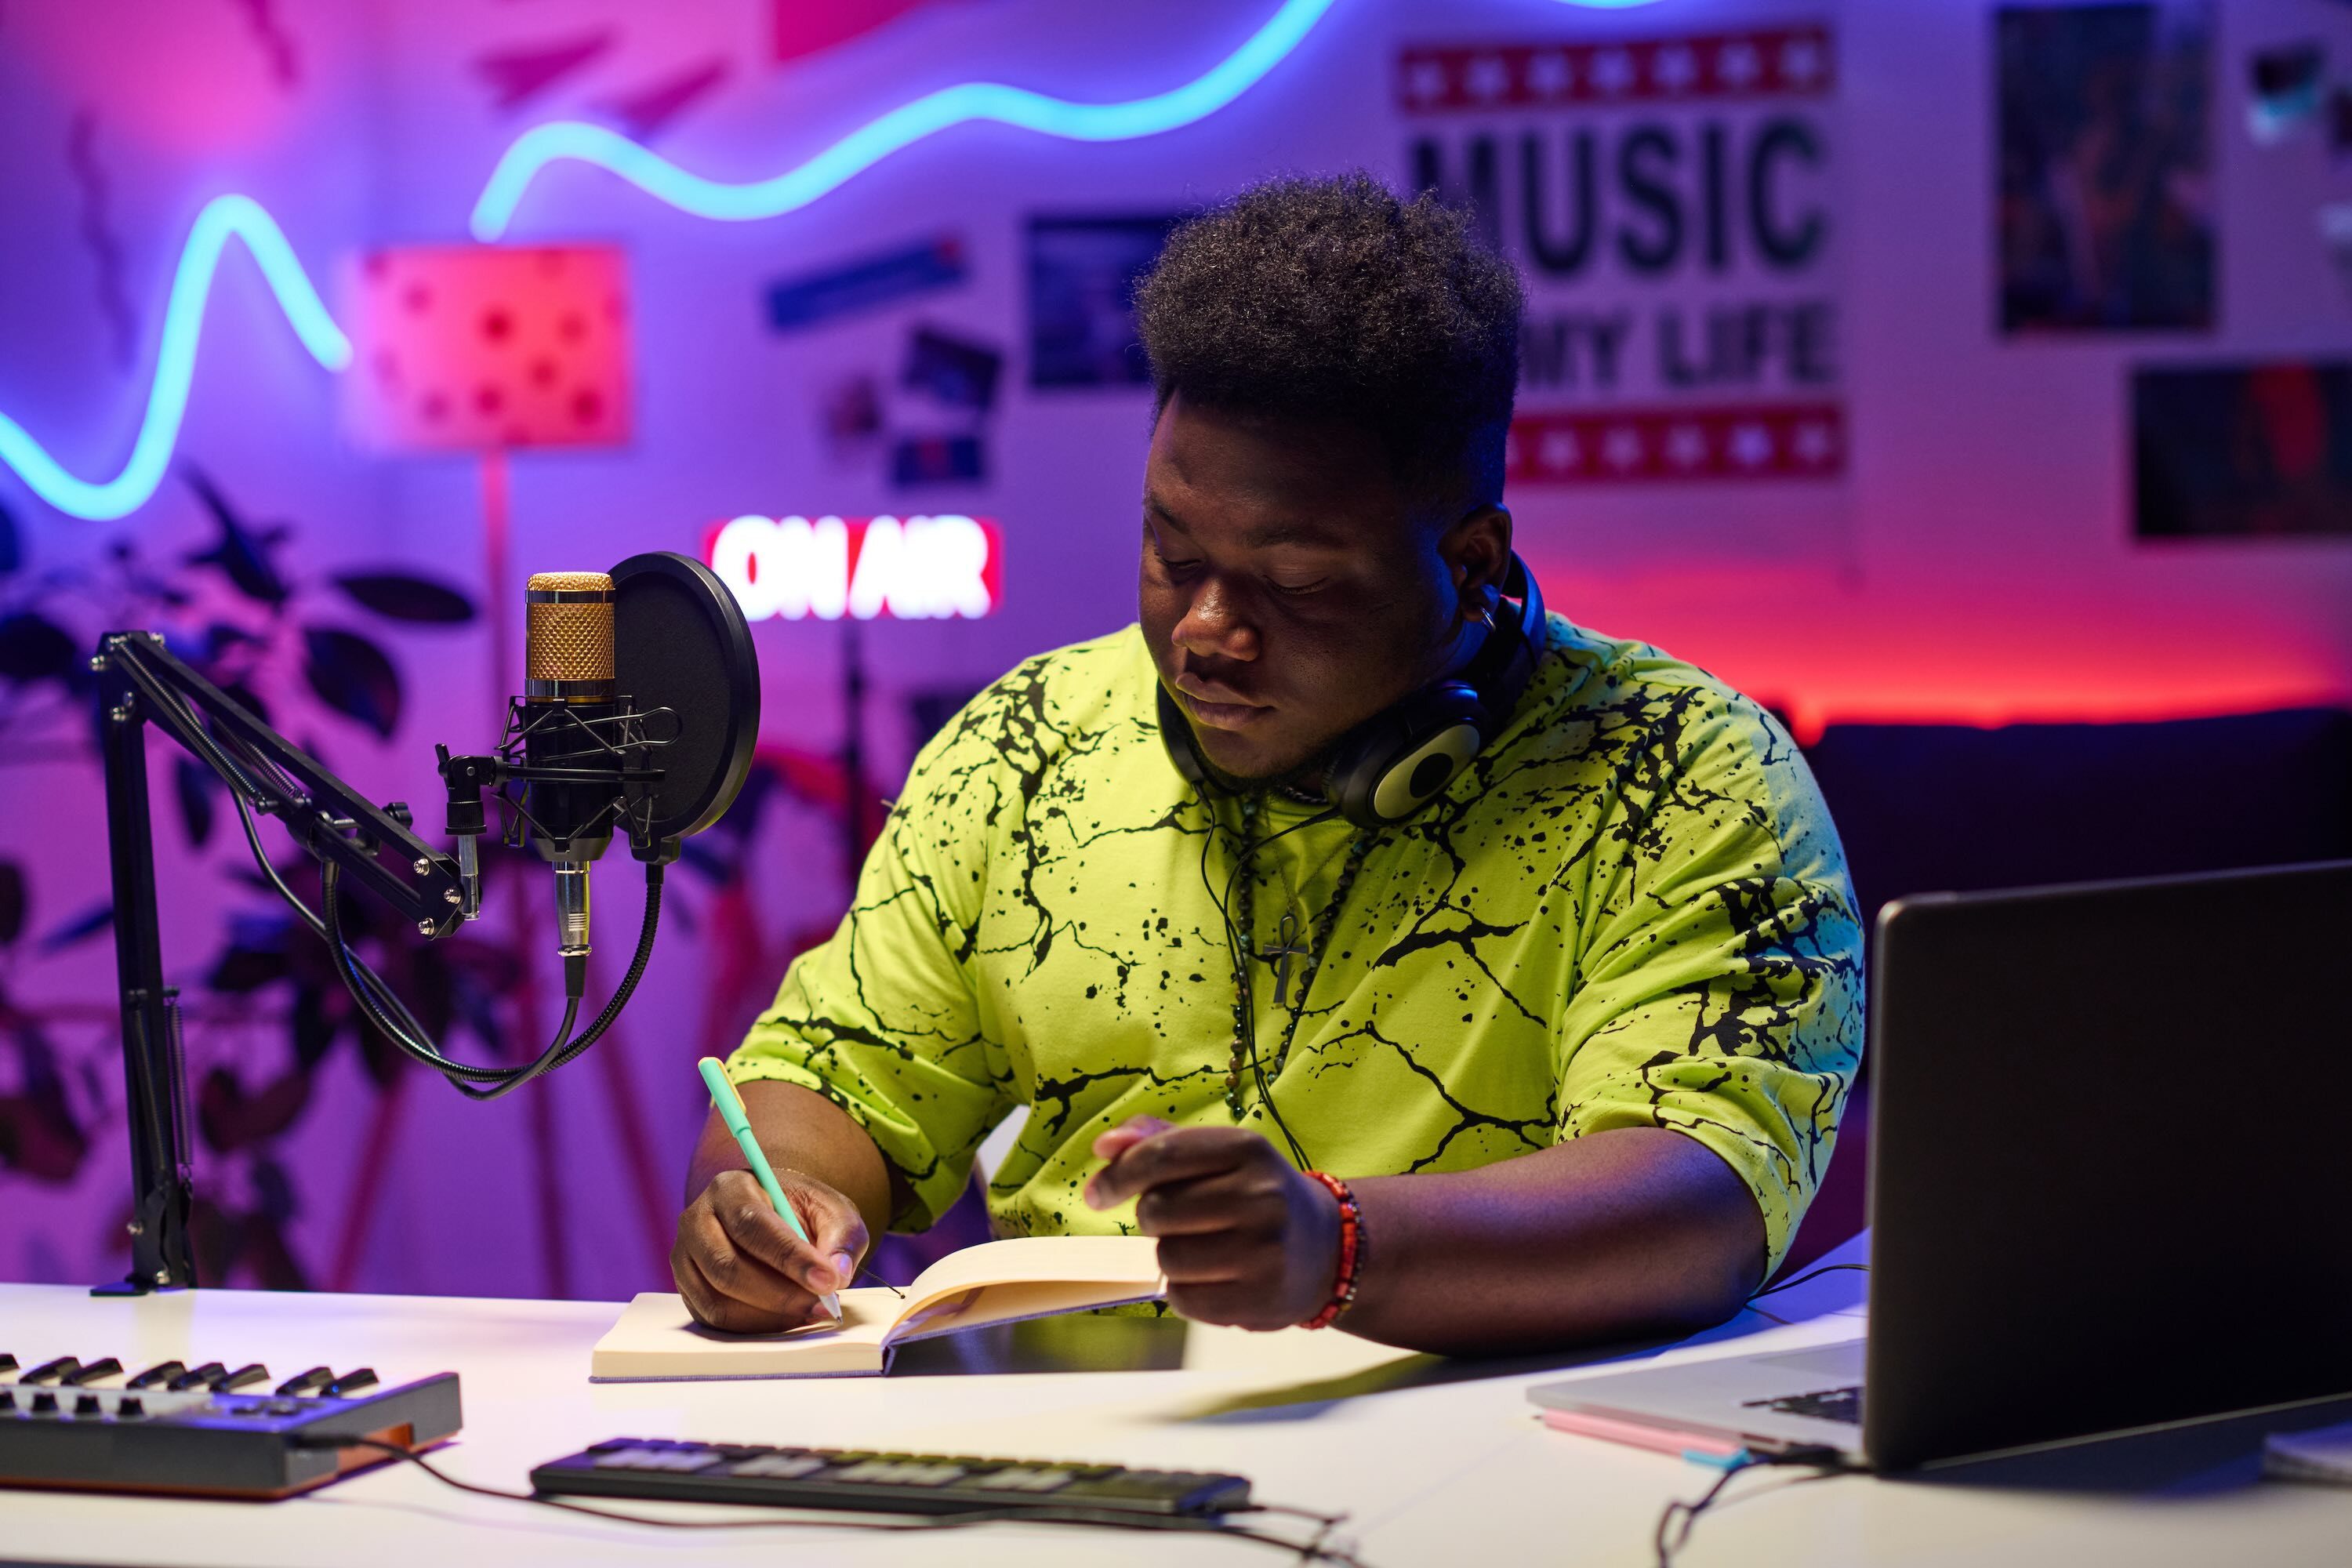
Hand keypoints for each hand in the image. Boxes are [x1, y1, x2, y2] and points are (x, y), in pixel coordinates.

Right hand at [672, 1168, 868, 1332]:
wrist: (771, 1215)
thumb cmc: (799, 1211)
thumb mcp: (831, 1210)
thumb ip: (842, 1236)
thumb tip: (838, 1273)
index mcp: (730, 1188)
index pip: (752, 1224)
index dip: (790, 1257)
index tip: (827, 1281)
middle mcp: (697, 1221)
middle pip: (728, 1267)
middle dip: (780, 1295)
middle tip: (823, 1305)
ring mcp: (685, 1258)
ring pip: (718, 1300)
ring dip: (769, 1316)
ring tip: (809, 1312)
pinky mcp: (688, 1290)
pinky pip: (715, 1319)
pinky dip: (755, 1327)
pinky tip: (787, 1319)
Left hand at [1083, 1117, 1340, 1330]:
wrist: (1323, 1249)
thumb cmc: (1253, 1194)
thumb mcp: (1217, 1155)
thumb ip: (1156, 1141)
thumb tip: (1103, 1146)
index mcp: (1247, 1148)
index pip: (1161, 1156)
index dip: (1118, 1176)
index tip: (1098, 1194)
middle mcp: (1262, 1195)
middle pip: (1157, 1211)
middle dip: (1154, 1217)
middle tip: (1182, 1220)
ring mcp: (1265, 1251)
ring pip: (1167, 1258)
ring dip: (1170, 1256)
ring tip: (1203, 1248)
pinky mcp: (1261, 1299)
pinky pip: (1185, 1299)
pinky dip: (1186, 1292)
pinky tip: (1213, 1278)